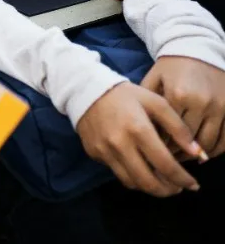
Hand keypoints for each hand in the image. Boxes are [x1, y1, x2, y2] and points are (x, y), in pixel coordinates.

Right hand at [77, 82, 202, 196]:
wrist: (86, 90)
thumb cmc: (126, 95)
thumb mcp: (156, 102)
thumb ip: (178, 127)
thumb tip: (196, 152)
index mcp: (138, 129)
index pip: (165, 165)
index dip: (182, 179)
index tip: (192, 184)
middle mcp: (120, 144)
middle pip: (147, 181)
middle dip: (167, 190)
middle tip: (177, 188)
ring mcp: (105, 151)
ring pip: (131, 182)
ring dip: (150, 187)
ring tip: (161, 182)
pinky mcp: (94, 154)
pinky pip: (117, 172)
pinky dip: (132, 176)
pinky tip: (140, 168)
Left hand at [142, 55, 224, 157]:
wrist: (196, 48)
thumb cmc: (170, 67)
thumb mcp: (153, 80)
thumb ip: (148, 104)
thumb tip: (143, 133)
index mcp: (178, 95)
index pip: (169, 131)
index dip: (161, 147)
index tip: (154, 155)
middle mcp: (201, 102)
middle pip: (189, 141)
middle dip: (178, 155)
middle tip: (168, 162)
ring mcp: (220, 106)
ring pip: (210, 143)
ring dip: (197, 156)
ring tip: (184, 160)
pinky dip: (216, 150)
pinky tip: (204, 155)